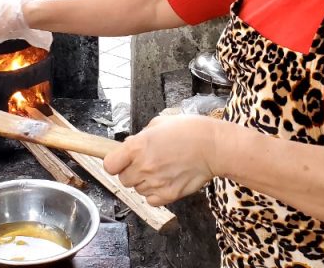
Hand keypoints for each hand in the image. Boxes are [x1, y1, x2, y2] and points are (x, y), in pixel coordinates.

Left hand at [103, 115, 220, 205]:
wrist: (214, 147)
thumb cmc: (190, 131)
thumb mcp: (160, 122)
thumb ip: (142, 135)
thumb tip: (132, 144)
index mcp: (137, 146)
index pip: (110, 165)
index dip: (115, 163)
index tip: (121, 161)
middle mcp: (143, 166)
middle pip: (123, 179)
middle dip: (131, 172)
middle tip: (146, 163)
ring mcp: (155, 183)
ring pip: (137, 190)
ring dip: (145, 182)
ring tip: (161, 170)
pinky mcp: (168, 195)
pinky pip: (151, 200)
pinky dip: (155, 194)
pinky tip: (165, 181)